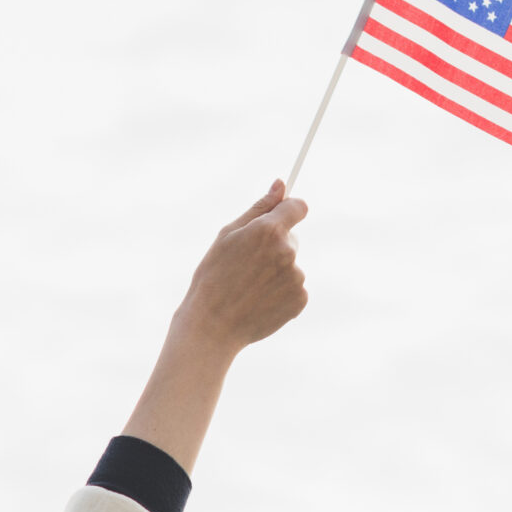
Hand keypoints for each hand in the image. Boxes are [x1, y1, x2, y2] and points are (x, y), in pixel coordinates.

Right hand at [173, 181, 308, 355]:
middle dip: (275, 247)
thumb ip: (259, 208)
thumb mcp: (227, 236)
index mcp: (269, 230)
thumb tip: (281, 184)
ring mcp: (297, 277)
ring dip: (276, 272)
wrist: (211, 327)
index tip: (281, 218)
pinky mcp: (300, 299)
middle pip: (292, 239)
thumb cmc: (212, 278)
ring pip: (291, 266)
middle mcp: (288, 251)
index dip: (289, 212)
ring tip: (249, 288)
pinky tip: (259, 302)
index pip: (298, 207)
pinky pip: (294, 289)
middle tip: (246, 267)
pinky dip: (281, 294)